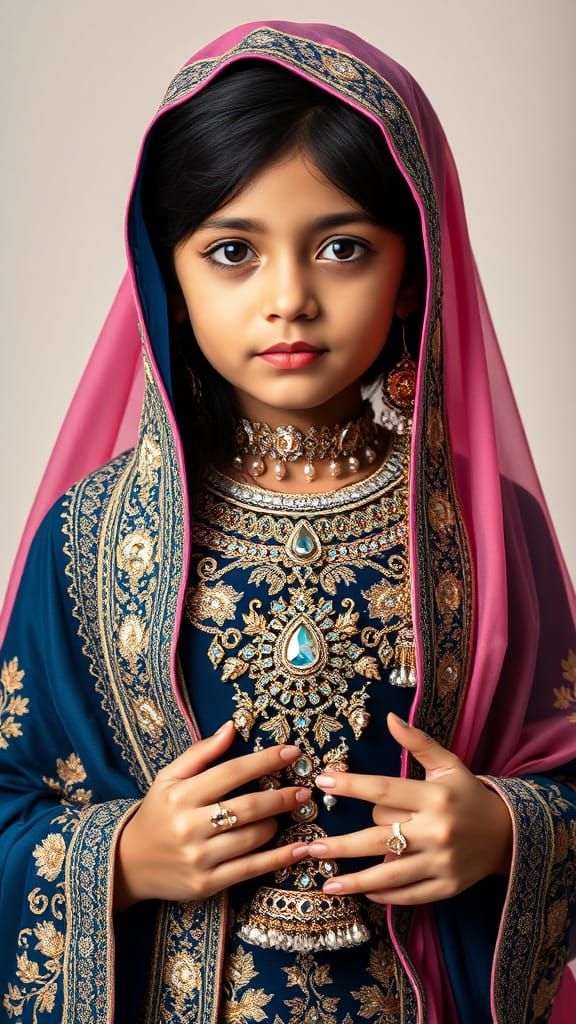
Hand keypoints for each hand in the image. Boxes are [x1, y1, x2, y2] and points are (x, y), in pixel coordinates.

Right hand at [113, 720, 309, 910]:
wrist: (128, 863)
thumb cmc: (156, 813)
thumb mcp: (168, 777)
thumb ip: (201, 752)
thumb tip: (232, 726)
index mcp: (181, 795)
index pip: (231, 772)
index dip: (265, 761)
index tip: (291, 752)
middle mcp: (189, 826)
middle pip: (247, 807)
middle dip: (281, 797)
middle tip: (304, 790)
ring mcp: (199, 858)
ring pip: (252, 838)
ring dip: (276, 824)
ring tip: (287, 816)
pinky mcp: (206, 884)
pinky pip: (251, 869)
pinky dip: (280, 858)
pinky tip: (301, 849)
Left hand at [300, 712, 512, 905]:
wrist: (508, 834)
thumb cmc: (468, 794)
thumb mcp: (448, 764)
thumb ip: (418, 743)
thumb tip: (389, 718)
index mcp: (434, 796)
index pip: (384, 790)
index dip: (351, 785)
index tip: (323, 781)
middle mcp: (436, 830)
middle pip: (379, 838)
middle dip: (341, 845)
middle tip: (309, 847)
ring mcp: (442, 862)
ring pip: (389, 874)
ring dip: (355, 881)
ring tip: (326, 883)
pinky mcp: (447, 887)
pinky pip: (409, 894)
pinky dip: (386, 896)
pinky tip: (364, 893)